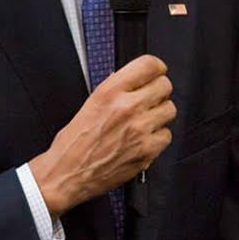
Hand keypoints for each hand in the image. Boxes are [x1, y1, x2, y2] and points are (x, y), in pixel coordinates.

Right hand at [29, 55, 175, 217]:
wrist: (68, 173)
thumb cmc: (74, 142)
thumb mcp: (90, 104)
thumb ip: (115, 90)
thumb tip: (134, 81)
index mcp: (110, 92)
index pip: (150, 65)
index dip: (157, 68)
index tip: (157, 73)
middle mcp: (127, 107)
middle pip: (165, 86)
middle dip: (159, 92)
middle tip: (150, 100)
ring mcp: (140, 129)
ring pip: (170, 110)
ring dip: (160, 114)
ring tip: (145, 121)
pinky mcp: (147, 150)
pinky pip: (167, 135)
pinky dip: (158, 137)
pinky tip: (143, 140)